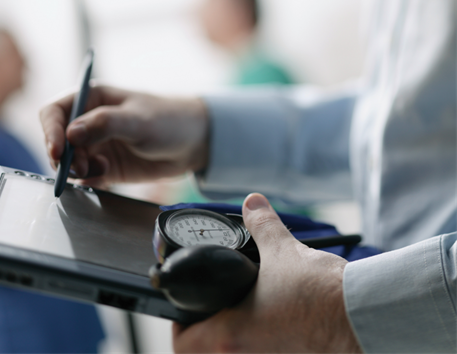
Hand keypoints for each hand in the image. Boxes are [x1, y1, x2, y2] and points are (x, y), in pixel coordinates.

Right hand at [40, 85, 208, 186]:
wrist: (194, 143)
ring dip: (78, 170)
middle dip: (64, 157)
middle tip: (81, 168)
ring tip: (100, 170)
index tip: (57, 151)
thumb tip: (71, 133)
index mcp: (92, 99)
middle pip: (59, 140)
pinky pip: (87, 177)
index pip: (55, 112)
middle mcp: (90, 122)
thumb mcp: (138, 120)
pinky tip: (107, 176)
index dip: (50, 131)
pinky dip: (91, 180)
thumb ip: (104, 124)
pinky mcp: (107, 167)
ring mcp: (98, 146)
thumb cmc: (169, 120)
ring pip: (71, 162)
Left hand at [172, 193, 360, 353]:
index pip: (182, 343)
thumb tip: (252, 204)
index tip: (187, 306)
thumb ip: (261, 224)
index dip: (179, 323)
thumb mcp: (283, 251)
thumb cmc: (322, 295)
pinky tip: (269, 321)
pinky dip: (258, 342)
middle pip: (204, 351)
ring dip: (232, 335)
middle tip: (213, 305)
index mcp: (230, 336)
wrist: (364, 318)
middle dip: (205, 329)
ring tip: (241, 310)